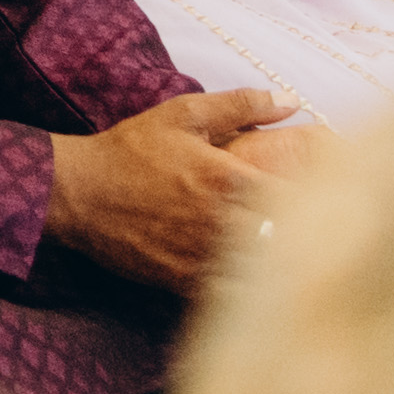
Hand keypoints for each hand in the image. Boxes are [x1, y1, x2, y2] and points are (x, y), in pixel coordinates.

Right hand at [44, 84, 300, 292]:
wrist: (75, 193)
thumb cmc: (130, 150)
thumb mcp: (183, 115)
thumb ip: (242, 104)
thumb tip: (291, 101)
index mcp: (229, 180)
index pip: (298, 199)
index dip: (315, 200)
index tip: (318, 196)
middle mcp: (220, 223)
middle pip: (285, 241)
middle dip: (299, 235)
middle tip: (305, 228)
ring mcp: (201, 256)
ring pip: (259, 273)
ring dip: (272, 264)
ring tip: (277, 254)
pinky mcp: (181, 280)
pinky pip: (226, 292)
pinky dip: (240, 285)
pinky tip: (240, 272)